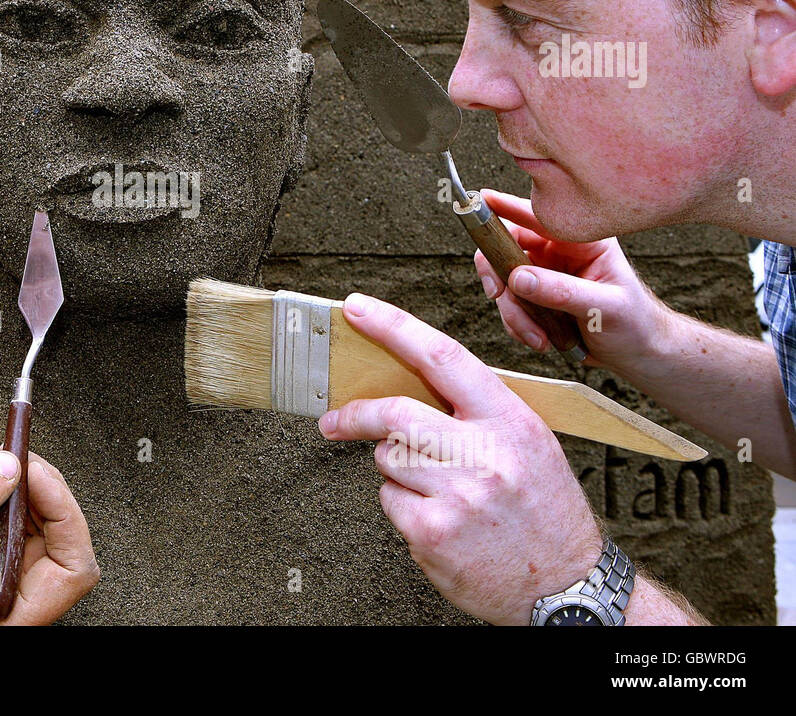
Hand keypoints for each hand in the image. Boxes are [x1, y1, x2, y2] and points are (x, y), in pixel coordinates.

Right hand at [0, 450, 99, 624]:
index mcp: (4, 619)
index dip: (62, 511)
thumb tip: (8, 466)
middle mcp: (5, 604)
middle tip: (2, 454)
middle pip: (55, 537)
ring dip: (2, 484)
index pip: (72, 565)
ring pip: (27, 523)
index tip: (30, 470)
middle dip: (28, 486)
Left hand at [318, 292, 602, 625]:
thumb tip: (408, 379)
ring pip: (388, 459)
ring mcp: (458, 496)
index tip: (357, 309)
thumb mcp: (527, 444)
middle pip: (395, 413)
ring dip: (395, 470)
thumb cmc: (542, 511)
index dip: (394, 326)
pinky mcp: (433, 534)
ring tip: (435, 491)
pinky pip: (389, 502)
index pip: (443, 357)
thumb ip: (474, 411)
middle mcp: (485, 455)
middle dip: (355, 415)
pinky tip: (437, 521)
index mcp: (510, 421)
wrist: (563, 589)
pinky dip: (401, 507)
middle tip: (333, 421)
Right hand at [474, 189, 673, 373]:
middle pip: (507, 248)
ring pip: (505, 283)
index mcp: (583, 242)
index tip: (482, 200)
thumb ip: (561, 291)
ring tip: (539, 337)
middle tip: (499, 295)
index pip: (540, 218)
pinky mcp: (536, 299)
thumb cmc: (634, 325)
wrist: (637, 355)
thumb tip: (516, 278)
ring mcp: (545, 276)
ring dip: (514, 313)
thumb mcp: (605, 307)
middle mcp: (559, 254)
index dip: (508, 207)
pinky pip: (509, 306)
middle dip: (500, 277)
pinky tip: (542, 339)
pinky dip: (518, 325)